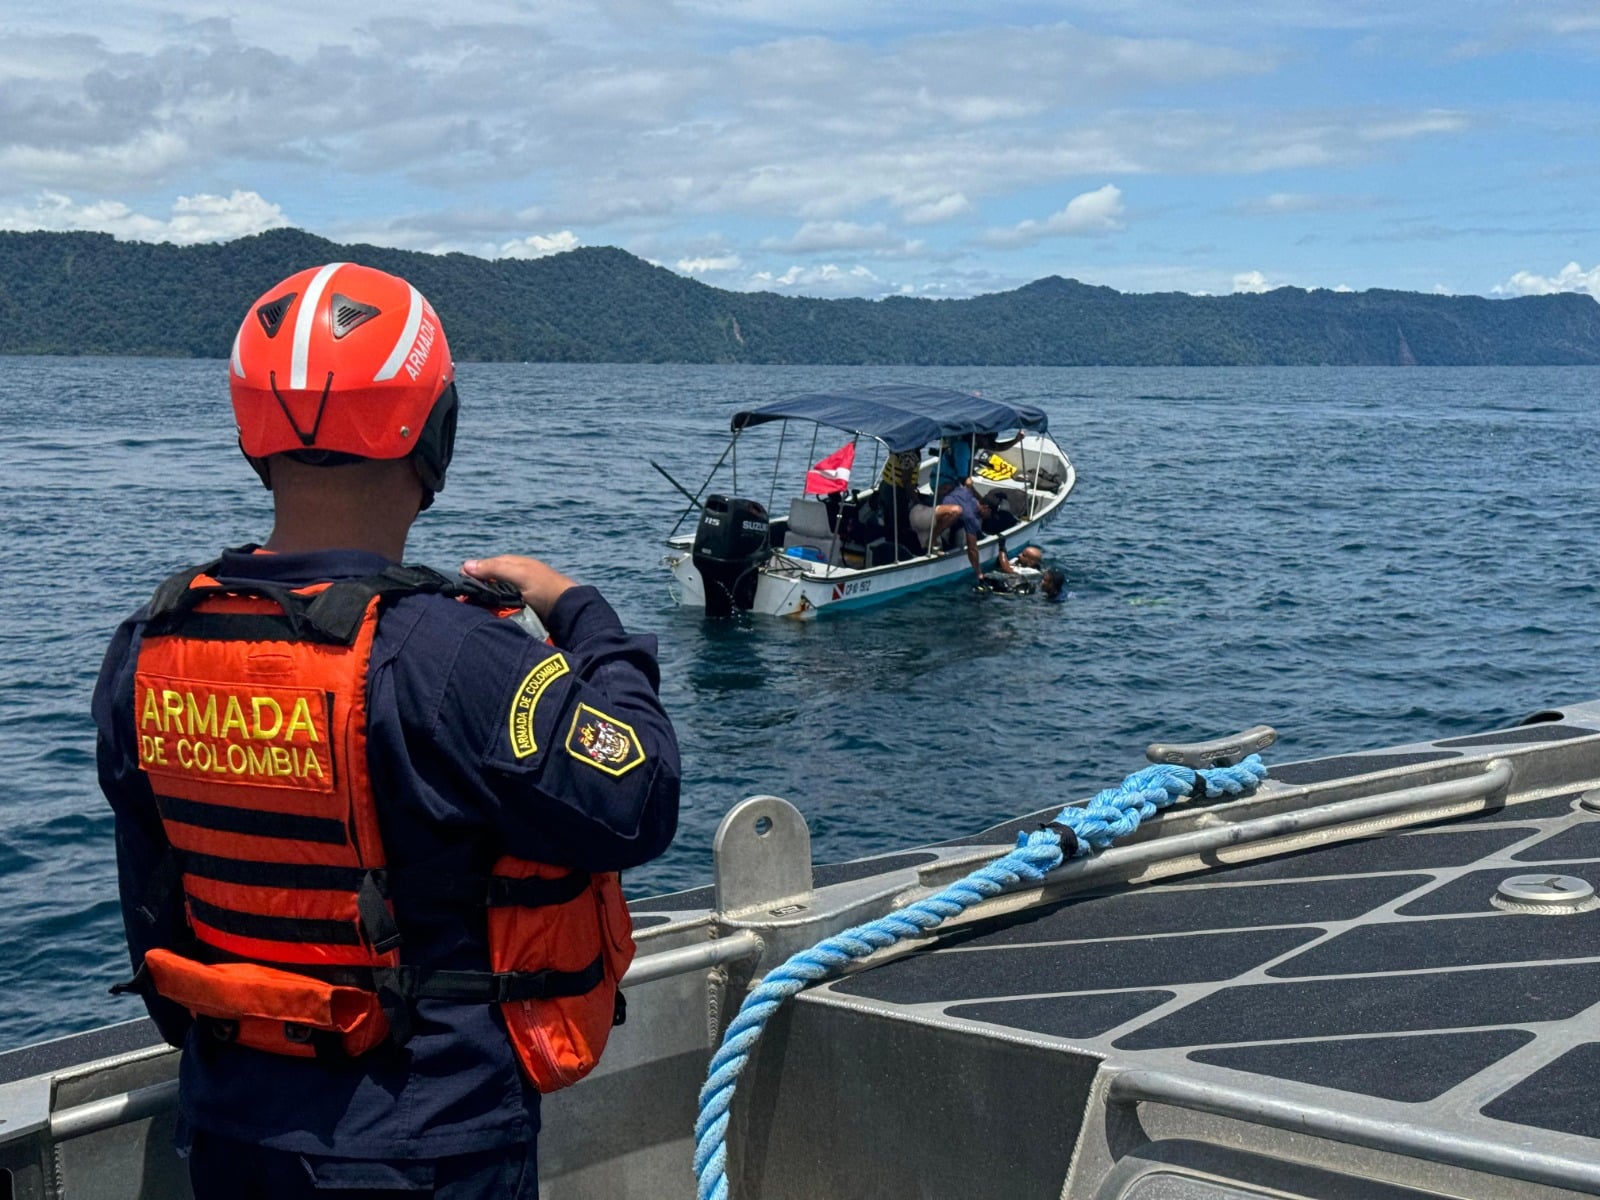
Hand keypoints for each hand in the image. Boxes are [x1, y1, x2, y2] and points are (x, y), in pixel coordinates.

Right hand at [461, 555, 576, 621]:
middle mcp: (510, 578)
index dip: (469, 578)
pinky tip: (485, 621)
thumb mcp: (520, 575)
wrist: (569, 610)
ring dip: (481, 606)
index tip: (459, 593)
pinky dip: (491, 614)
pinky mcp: (518, 610)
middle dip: (473, 594)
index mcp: (510, 565)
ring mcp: (513, 594)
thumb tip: (466, 565)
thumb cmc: (546, 588)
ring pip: (489, 599)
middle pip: (484, 585)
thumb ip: (494, 569)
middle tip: (463, 609)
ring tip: (471, 617)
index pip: (481, 568)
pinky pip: (498, 611)